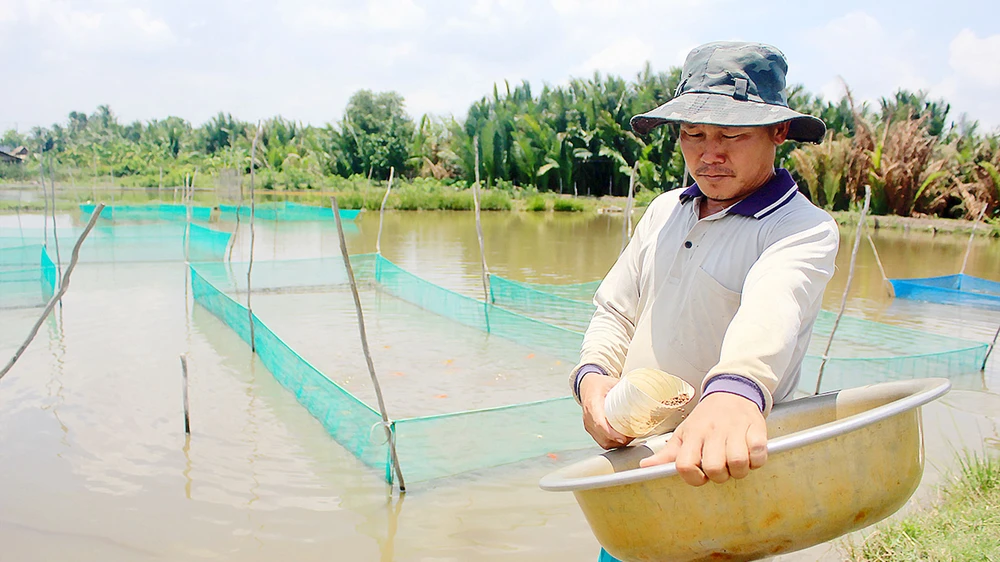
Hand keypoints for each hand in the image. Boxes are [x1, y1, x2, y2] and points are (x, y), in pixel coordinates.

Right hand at [579, 373, 632, 448]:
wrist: (586, 386)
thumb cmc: (599, 384)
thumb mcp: (612, 382)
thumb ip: (626, 389)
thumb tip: (643, 392)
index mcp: (593, 404)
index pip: (599, 422)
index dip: (610, 433)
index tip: (622, 438)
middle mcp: (588, 416)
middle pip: (602, 436)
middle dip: (618, 440)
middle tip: (633, 436)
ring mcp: (588, 424)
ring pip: (602, 441)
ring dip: (616, 443)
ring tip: (629, 438)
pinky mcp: (590, 429)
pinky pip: (600, 441)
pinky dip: (612, 442)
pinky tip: (621, 439)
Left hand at [638, 392, 766, 485]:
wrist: (732, 392)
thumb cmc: (706, 418)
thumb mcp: (684, 433)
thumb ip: (667, 454)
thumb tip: (645, 467)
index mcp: (692, 434)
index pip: (685, 465)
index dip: (693, 478)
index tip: (701, 476)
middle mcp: (713, 431)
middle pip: (714, 468)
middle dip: (719, 476)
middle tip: (722, 468)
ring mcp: (735, 429)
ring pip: (738, 464)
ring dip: (740, 470)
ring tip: (737, 462)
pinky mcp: (756, 428)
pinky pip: (759, 454)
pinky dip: (757, 460)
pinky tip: (751, 454)